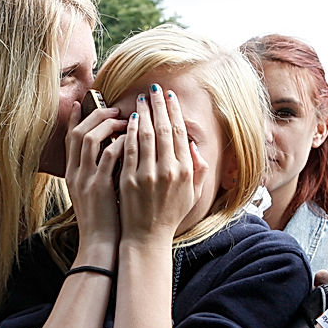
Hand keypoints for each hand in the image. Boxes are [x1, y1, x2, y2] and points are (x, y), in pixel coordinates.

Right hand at [66, 102, 125, 262]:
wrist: (100, 246)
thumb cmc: (104, 220)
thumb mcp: (94, 193)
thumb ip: (98, 172)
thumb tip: (113, 151)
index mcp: (72, 175)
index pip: (70, 138)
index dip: (76, 119)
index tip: (85, 103)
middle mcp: (75, 174)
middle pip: (78, 133)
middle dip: (96, 115)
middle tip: (115, 110)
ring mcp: (85, 180)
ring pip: (90, 139)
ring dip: (107, 125)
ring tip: (125, 121)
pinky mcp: (99, 187)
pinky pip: (108, 155)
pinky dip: (119, 142)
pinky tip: (132, 138)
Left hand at [117, 85, 209, 243]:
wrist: (147, 237)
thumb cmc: (170, 214)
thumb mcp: (192, 194)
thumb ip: (198, 170)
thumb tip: (194, 146)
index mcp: (185, 171)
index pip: (181, 134)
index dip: (174, 112)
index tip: (170, 98)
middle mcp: (169, 171)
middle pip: (164, 129)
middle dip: (159, 106)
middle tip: (155, 89)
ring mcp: (148, 175)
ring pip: (146, 136)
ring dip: (144, 114)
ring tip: (141, 99)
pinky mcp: (129, 180)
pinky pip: (129, 150)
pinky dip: (129, 133)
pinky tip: (129, 121)